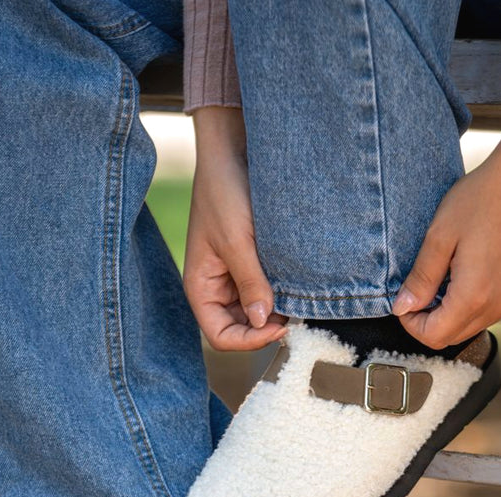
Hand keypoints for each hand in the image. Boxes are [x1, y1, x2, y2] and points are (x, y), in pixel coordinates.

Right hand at [183, 107, 286, 350]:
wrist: (232, 150)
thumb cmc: (223, 191)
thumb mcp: (237, 240)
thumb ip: (250, 283)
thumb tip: (263, 323)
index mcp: (201, 289)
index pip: (222, 337)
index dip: (250, 341)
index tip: (280, 327)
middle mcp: (216, 289)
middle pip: (242, 329)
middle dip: (267, 327)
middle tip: (297, 315)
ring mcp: (235, 278)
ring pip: (258, 312)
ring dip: (278, 311)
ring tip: (299, 298)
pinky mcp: (253, 264)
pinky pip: (268, 290)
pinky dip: (283, 293)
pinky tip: (298, 284)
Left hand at [392, 102, 500, 348]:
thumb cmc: (481, 198)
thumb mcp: (438, 237)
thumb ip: (420, 279)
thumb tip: (402, 308)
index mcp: (473, 296)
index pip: (433, 336)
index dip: (411, 324)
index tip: (405, 301)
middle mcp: (499, 304)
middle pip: (453, 336)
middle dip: (430, 322)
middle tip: (420, 291)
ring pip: (475, 324)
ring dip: (452, 312)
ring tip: (444, 278)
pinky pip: (494, 307)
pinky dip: (475, 301)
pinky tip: (469, 270)